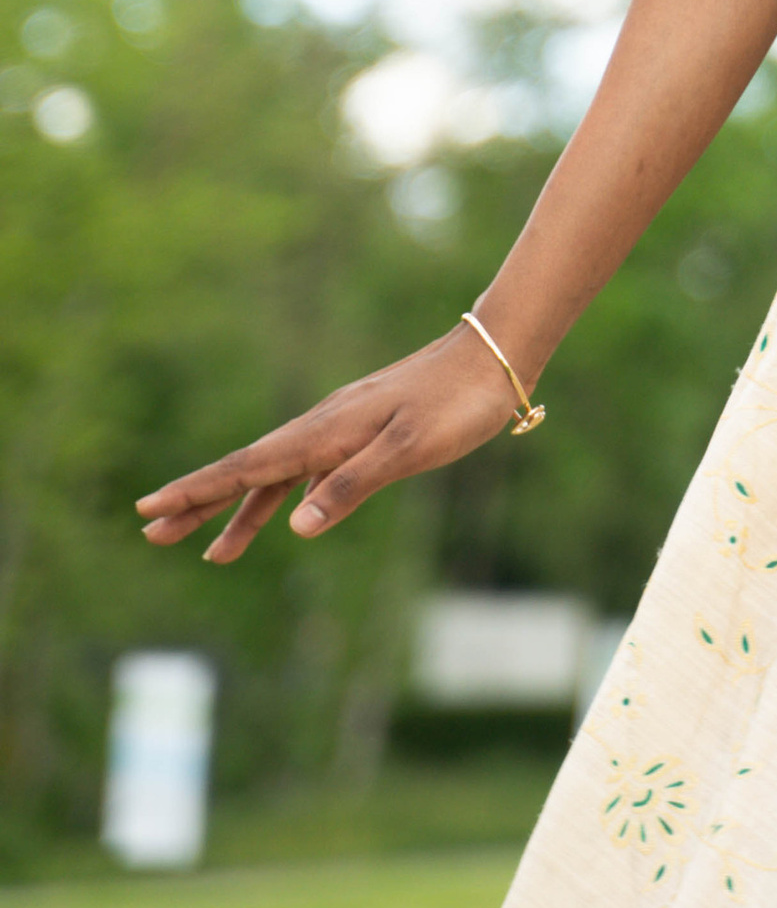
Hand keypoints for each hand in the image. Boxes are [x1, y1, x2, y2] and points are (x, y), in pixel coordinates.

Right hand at [134, 326, 522, 562]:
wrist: (494, 356)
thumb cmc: (458, 404)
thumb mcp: (409, 450)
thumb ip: (353, 487)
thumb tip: (298, 528)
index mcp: (325, 433)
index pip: (246, 469)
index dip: (197, 491)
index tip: (150, 510)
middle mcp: (323, 427)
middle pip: (248, 472)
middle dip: (200, 504)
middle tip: (153, 535)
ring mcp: (341, 428)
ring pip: (277, 475)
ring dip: (241, 509)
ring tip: (212, 551)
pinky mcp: (363, 430)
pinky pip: (308, 469)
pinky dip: (285, 495)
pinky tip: (286, 514)